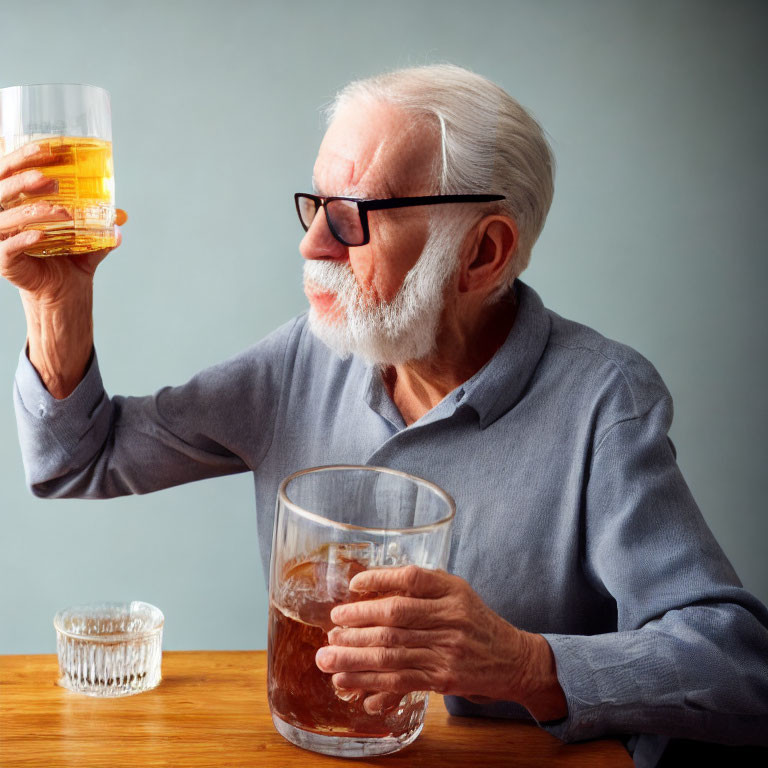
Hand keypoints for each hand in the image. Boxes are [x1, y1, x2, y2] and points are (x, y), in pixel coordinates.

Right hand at [0, 141, 124, 301]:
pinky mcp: (4, 261)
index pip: (10, 171)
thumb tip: (120, 217)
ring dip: (34, 212)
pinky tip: (42, 235)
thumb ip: (100, 226)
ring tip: (63, 212)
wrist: (65, 292)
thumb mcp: (87, 237)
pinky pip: (8, 247)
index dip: (24, 157)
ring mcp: (0, 238)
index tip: (46, 148)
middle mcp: (2, 215)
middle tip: (50, 179)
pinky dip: (24, 239)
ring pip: (5, 217)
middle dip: (24, 179)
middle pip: (0, 187)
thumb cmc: (69, 258)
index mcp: (14, 201)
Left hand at [315, 565, 567, 720]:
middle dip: (358, 623)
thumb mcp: (457, 594)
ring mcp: (448, 650)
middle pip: (396, 617)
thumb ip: (423, 588)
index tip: (353, 586)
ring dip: (356, 656)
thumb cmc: (476, 622)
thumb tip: (373, 588)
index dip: (380, 579)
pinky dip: (372, 682)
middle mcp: (451, 617)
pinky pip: (402, 680)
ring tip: (328, 657)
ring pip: (393, 652)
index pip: (412, 579)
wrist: (513, 659)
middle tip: (331, 628)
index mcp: (452, 590)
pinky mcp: (444, 678)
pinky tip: (350, 683)